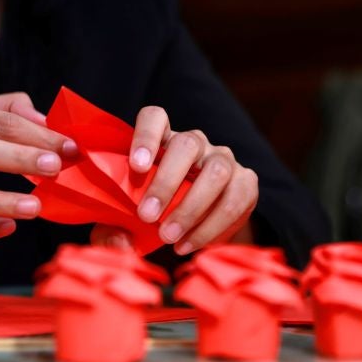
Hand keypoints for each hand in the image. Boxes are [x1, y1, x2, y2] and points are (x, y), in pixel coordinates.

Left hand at [92, 106, 257, 254]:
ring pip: (216, 171)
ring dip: (190, 208)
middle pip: (187, 144)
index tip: (136, 166)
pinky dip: (210, 227)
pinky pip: (235, 200)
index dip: (146, 137)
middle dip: (166, 182)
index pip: (155, 118)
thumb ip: (116, 224)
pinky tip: (188, 244)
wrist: (194, 227)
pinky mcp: (246, 183)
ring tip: (168, 237)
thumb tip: (119, 241)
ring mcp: (223, 159)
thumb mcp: (129, 215)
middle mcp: (195, 143)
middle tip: (147, 215)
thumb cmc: (153, 212)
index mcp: (162, 139)